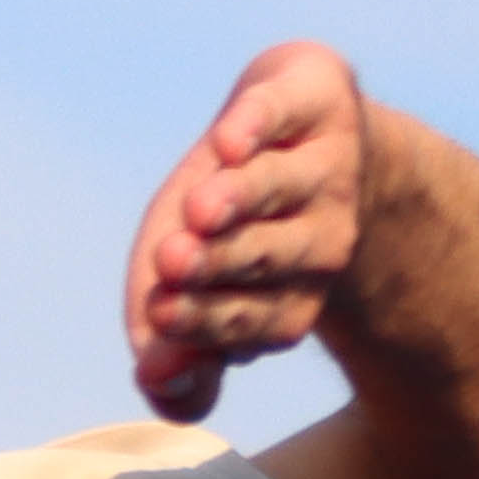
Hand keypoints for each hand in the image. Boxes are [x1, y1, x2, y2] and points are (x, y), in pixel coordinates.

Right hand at [119, 41, 371, 425]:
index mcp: (296, 295)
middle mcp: (322, 238)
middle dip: (223, 261)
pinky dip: (259, 124)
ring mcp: (323, 164)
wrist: (310, 129)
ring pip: (279, 185)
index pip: (255, 317)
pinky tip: (231, 141)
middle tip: (174, 264)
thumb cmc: (240, 222)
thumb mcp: (198, 286)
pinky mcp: (313, 94)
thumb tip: (154, 384)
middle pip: (271, 254)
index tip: (161, 315)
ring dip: (242, 198)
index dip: (209, 318)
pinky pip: (286, 110)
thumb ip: (176, 346)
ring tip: (202, 211)